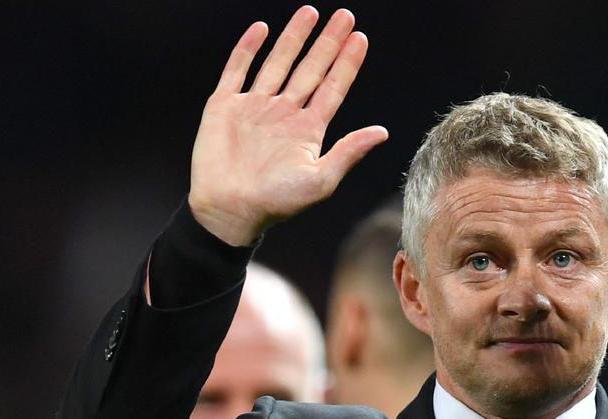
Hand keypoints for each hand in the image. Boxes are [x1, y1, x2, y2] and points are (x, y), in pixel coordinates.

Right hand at [188, 7, 388, 245]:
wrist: (229, 210)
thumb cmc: (276, 203)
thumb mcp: (321, 180)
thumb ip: (349, 152)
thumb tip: (383, 132)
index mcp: (307, 129)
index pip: (333, 87)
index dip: (347, 63)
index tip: (361, 38)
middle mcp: (283, 113)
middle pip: (311, 68)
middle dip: (327, 42)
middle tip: (345, 15)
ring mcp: (254, 106)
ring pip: (278, 62)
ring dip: (294, 37)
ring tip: (310, 12)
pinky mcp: (224, 106)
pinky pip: (237, 70)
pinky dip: (248, 49)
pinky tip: (262, 28)